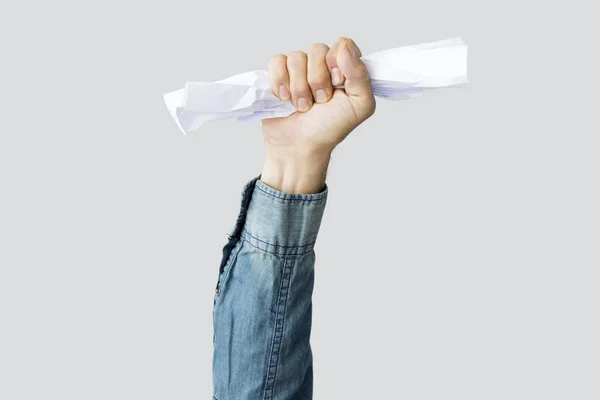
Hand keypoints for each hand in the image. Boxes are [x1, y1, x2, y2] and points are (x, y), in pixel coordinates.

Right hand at [260, 37, 375, 193]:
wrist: (300, 147)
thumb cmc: (330, 129)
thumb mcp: (359, 105)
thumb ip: (360, 74)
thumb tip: (344, 47)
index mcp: (345, 69)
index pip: (342, 44)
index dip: (337, 62)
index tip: (337, 84)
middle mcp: (323, 66)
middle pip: (317, 49)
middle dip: (316, 80)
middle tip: (319, 101)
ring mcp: (300, 70)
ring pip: (296, 57)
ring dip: (298, 87)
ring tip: (302, 107)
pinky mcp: (279, 76)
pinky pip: (276, 62)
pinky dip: (279, 81)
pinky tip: (284, 99)